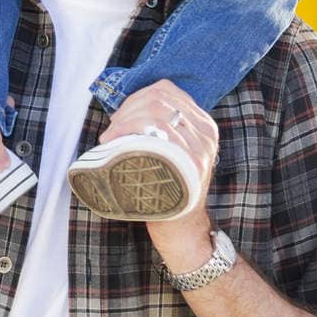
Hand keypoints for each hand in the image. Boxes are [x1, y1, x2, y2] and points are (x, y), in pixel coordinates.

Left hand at [103, 80, 220, 268]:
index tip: (120, 118)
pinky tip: (114, 141)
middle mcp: (205, 133)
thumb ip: (162, 128)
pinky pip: (158, 131)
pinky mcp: (189, 164)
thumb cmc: (167, 186)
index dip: (135, 97)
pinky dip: (128, 130)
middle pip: (157, 98)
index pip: (165, 90)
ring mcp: (199, 148)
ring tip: (110, 138)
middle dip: (126, 109)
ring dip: (123, 120)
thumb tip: (125, 107)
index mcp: (203, 124)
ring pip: (155, 111)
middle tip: (112, 131)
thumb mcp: (173, 151)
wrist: (182, 227)